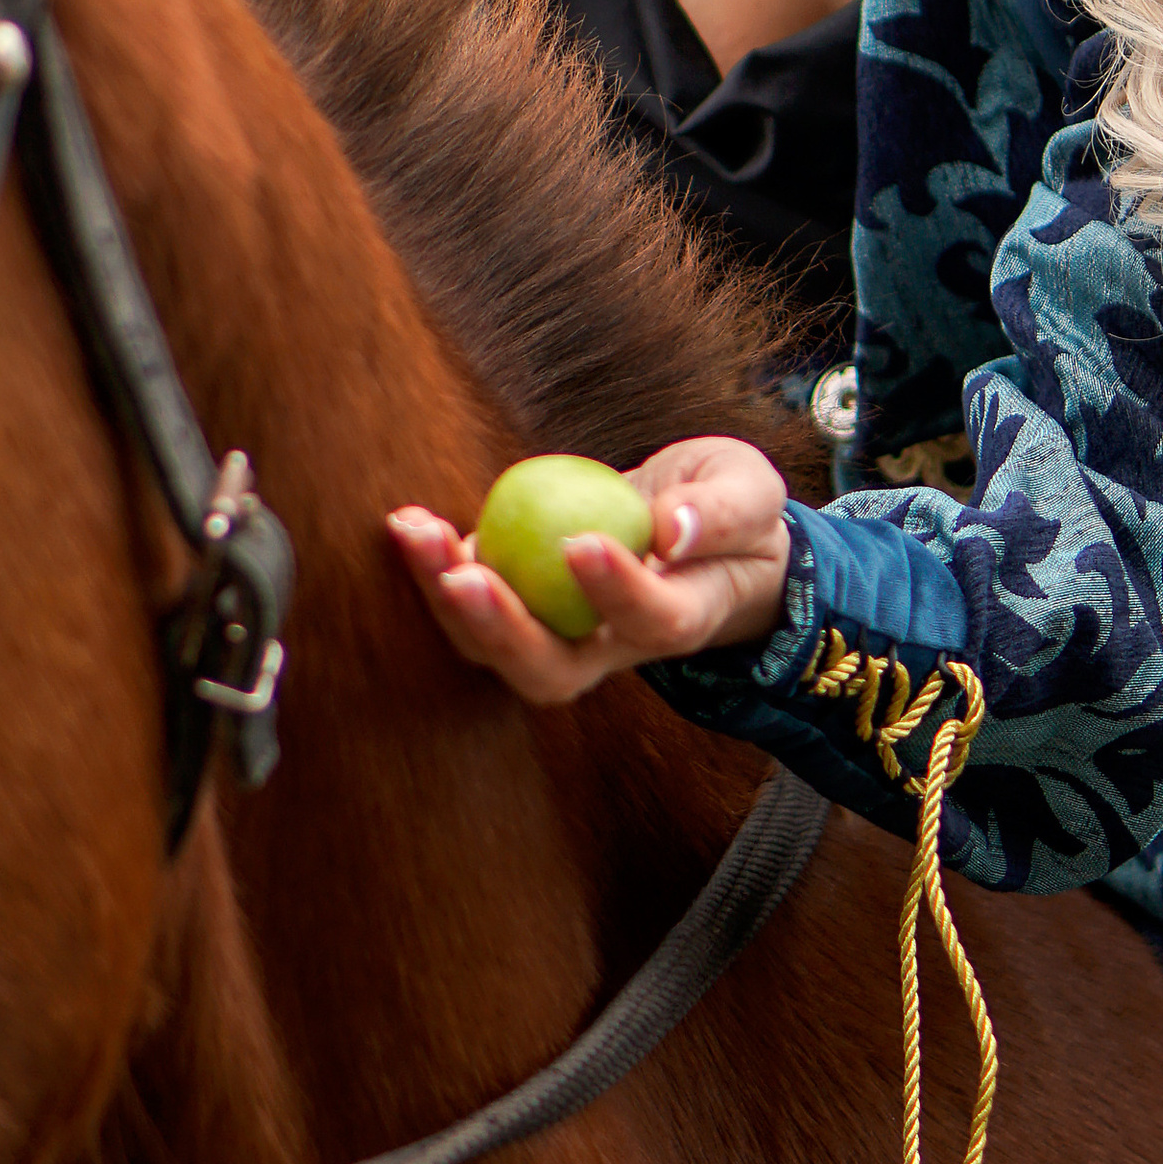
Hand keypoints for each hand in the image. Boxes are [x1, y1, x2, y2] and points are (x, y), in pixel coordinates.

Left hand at [387, 437, 792, 705]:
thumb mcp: (753, 493)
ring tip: (416, 532)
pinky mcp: (520, 605)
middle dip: (500, 629)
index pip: (651, 621)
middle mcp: (611, 647)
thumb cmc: (729, 514)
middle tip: (464, 575)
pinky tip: (410, 523)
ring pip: (495, 650)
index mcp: (682, 620)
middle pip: (549, 670)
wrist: (695, 532)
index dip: (615, 591)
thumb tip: (672, 528)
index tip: (581, 542)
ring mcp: (559, 634)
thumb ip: (724, 511)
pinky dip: (435, 570)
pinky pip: (470, 605)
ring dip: (447, 600)